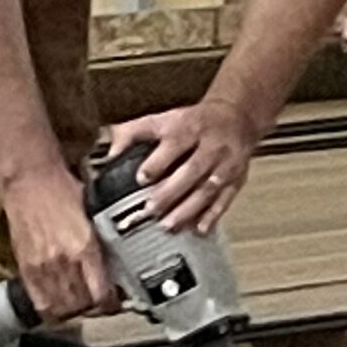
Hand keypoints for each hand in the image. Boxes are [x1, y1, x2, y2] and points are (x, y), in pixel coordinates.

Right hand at [0, 163, 119, 321]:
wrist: (29, 178)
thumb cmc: (61, 189)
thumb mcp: (94, 214)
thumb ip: (102, 241)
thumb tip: (117, 263)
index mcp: (85, 247)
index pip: (102, 294)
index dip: (112, 304)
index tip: (116, 302)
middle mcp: (64, 261)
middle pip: (83, 306)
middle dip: (95, 308)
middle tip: (100, 302)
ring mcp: (42, 267)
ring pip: (62, 308)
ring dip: (74, 310)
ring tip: (81, 304)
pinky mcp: (26, 267)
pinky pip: (40, 302)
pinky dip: (52, 308)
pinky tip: (59, 303)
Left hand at [108, 99, 255, 234]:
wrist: (236, 118)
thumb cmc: (193, 122)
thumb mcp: (164, 119)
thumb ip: (133, 133)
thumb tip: (110, 154)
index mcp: (189, 128)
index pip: (175, 143)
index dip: (158, 162)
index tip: (142, 178)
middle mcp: (210, 146)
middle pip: (192, 170)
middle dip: (171, 192)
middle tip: (151, 209)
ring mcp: (226, 164)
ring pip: (208, 189)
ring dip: (188, 209)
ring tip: (169, 224)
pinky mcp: (236, 179)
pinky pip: (226, 199)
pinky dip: (213, 216)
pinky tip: (199, 229)